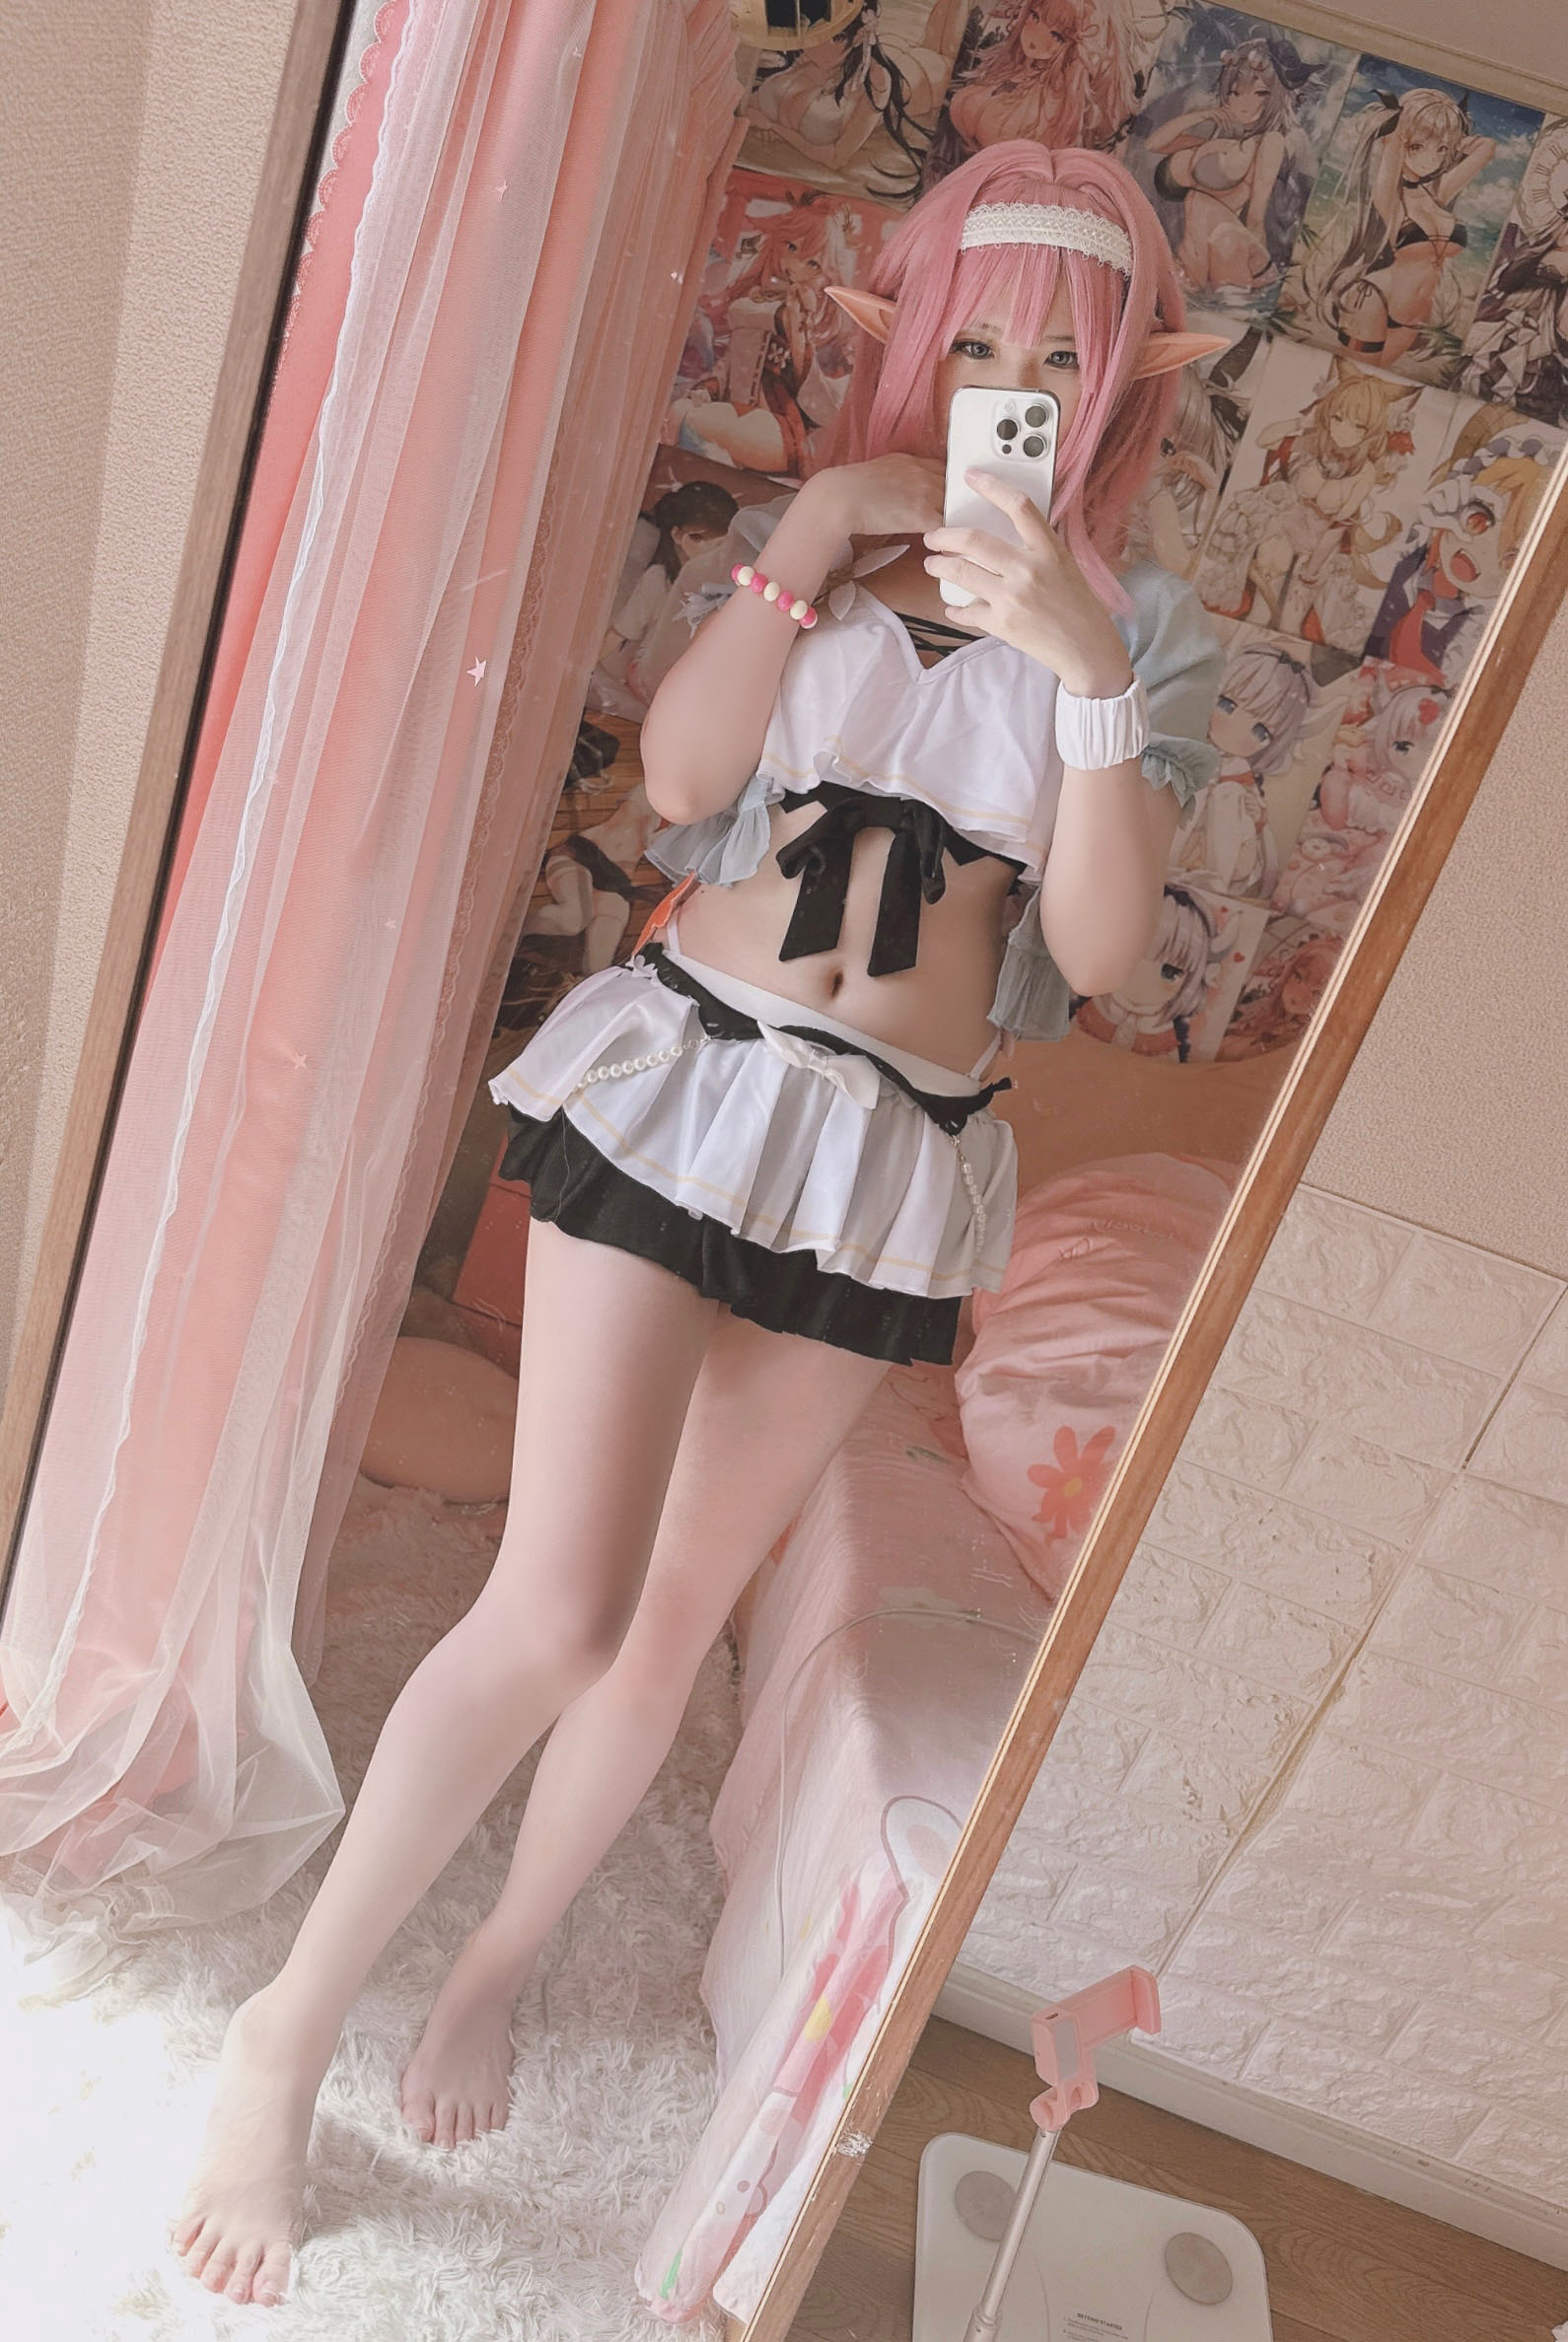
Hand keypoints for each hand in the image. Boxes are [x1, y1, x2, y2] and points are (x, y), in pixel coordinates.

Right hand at [803, 454, 947, 543]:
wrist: (839, 498)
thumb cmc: (849, 490)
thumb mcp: (877, 472)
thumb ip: (895, 477)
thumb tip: (899, 492)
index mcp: (910, 461)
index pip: (942, 469)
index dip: (947, 485)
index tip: (949, 497)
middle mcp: (921, 473)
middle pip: (953, 486)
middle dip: (955, 502)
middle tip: (958, 518)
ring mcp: (924, 492)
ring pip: (953, 506)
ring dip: (954, 520)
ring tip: (956, 535)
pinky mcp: (921, 514)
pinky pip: (946, 526)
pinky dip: (947, 537)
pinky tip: (946, 546)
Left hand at [922, 470, 1134, 697]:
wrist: (1086, 649)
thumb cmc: (1078, 607)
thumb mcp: (1065, 566)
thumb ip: (1037, 547)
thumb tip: (1003, 532)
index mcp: (1049, 550)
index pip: (1018, 506)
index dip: (992, 486)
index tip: (972, 476)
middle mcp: (1029, 569)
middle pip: (974, 539)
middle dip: (944, 536)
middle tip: (933, 537)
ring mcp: (1013, 597)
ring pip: (961, 572)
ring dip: (939, 567)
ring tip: (932, 565)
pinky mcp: (1002, 624)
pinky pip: (966, 611)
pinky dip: (956, 608)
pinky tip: (954, 606)